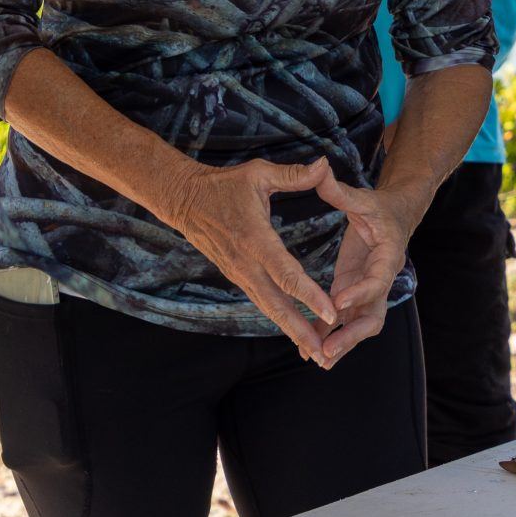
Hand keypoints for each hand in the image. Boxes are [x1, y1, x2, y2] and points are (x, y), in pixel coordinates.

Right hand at [158, 158, 340, 361]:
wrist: (185, 200)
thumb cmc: (225, 185)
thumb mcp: (259, 173)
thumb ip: (294, 175)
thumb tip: (325, 164)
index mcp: (256, 239)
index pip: (286, 273)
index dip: (309, 294)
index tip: (330, 312)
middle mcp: (247, 264)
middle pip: (277, 304)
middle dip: (301, 329)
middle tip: (324, 351)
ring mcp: (240, 274)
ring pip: (268, 309)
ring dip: (291, 330)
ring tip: (315, 351)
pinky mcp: (238, 277)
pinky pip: (262, 302)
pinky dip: (279, 319)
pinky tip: (296, 333)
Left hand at [312, 166, 426, 366]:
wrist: (396, 218)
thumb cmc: (379, 207)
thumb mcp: (362, 198)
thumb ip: (340, 190)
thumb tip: (319, 168)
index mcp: (388, 256)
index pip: (377, 280)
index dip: (359, 292)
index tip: (338, 301)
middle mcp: (381, 280)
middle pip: (373, 316)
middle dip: (351, 335)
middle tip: (327, 349)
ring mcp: (368, 292)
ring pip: (359, 326)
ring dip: (341, 343)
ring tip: (317, 359)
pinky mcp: (354, 294)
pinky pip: (345, 322)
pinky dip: (330, 335)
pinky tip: (310, 350)